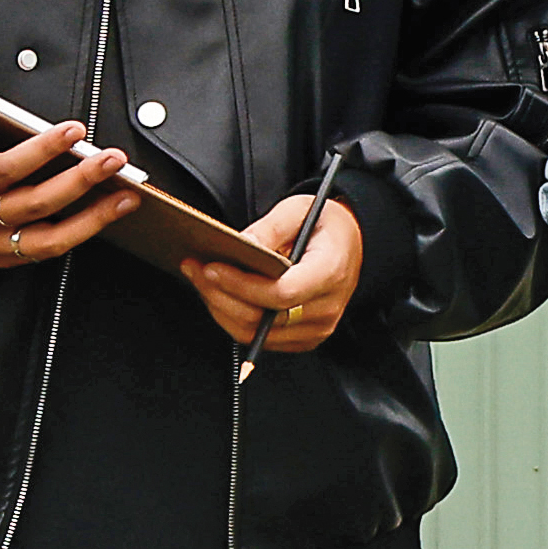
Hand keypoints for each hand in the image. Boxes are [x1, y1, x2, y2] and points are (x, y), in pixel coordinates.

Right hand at [0, 102, 141, 266]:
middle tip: (112, 159)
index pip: (6, 168)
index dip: (41, 150)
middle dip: (80, 181)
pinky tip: (105, 215)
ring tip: (126, 197)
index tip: (74, 130)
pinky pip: (46, 252)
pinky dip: (79, 236)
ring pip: (49, 239)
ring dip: (93, 219)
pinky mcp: (4, 258)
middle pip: (37, 204)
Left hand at [188, 192, 365, 356]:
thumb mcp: (299, 210)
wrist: (352, 244)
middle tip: (195, 270)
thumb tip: (240, 246)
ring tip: (201, 281)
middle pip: (262, 318)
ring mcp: (316, 329)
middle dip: (220, 295)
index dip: (241, 285)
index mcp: (331, 273)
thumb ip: (269, 228)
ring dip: (221, 309)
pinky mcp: (303, 338)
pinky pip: (260, 338)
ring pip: (255, 333)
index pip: (281, 294)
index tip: (212, 268)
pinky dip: (234, 319)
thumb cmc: (326, 226)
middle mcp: (326, 308)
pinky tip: (220, 296)